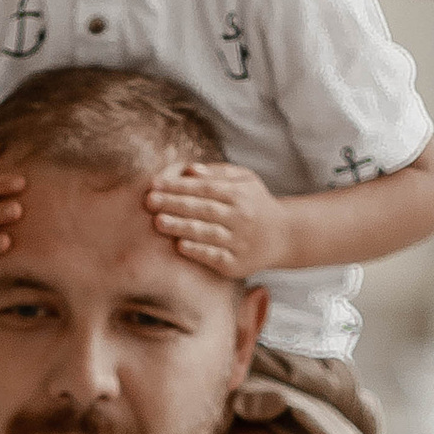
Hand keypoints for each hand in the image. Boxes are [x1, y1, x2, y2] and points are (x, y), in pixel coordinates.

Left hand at [145, 155, 290, 283]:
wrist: (285, 236)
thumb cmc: (255, 204)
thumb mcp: (245, 180)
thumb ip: (218, 173)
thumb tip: (189, 169)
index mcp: (240, 194)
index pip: (205, 188)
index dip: (179, 185)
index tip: (154, 183)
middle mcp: (241, 217)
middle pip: (203, 209)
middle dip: (174, 204)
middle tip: (149, 201)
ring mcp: (240, 242)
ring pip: (208, 233)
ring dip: (182, 227)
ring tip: (159, 222)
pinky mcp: (238, 264)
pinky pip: (215, 257)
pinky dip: (198, 251)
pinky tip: (179, 246)